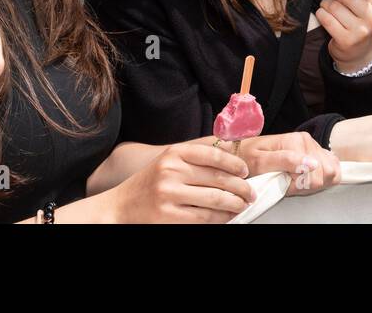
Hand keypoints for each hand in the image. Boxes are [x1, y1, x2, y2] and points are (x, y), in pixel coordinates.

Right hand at [109, 143, 253, 221]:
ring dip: (234, 204)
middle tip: (249, 193)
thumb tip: (232, 160)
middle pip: (218, 178)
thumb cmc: (150, 183)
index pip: (214, 154)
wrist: (121, 206)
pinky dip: (220, 218)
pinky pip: (204, 218)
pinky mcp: (168, 216)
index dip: (235, 164)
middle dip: (241, 187)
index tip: (245, 171)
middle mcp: (171, 171)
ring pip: (215, 199)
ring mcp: (169, 194)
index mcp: (174, 153)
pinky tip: (226, 217)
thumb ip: (195, 159)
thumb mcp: (169, 162)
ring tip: (241, 205)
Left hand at [236, 132, 339, 195]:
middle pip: (326, 173)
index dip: (300, 187)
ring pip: (330, 171)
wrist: (241, 150)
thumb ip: (287, 161)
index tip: (285, 185)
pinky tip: (306, 176)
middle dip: (308, 184)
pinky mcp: (314, 149)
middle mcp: (307, 140)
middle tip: (289, 183)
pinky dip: (322, 175)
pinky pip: (331, 165)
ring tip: (296, 180)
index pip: (315, 176)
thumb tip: (312, 164)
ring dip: (314, 181)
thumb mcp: (262, 162)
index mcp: (296, 142)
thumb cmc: (249, 157)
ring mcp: (312, 144)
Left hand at [317, 0, 371, 71]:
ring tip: (326, 6)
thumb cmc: (360, 25)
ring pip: (334, 7)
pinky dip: (321, 14)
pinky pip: (327, 20)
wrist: (360, 53)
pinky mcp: (346, 40)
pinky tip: (323, 15)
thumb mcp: (366, 8)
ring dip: (325, 4)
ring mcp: (360, 30)